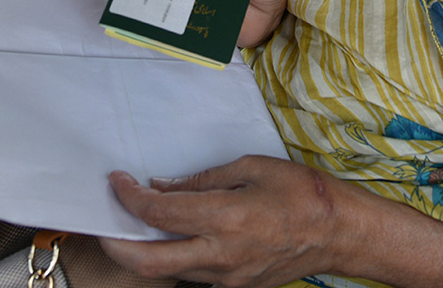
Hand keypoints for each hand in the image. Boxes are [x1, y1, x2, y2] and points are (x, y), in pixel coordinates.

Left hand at [98, 156, 346, 287]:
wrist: (340, 233)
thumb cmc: (302, 192)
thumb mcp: (252, 167)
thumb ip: (204, 179)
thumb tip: (165, 186)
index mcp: (223, 217)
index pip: (157, 213)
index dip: (127, 197)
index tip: (116, 182)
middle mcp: (219, 255)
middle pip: (146, 262)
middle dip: (113, 244)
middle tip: (102, 222)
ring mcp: (226, 279)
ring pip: (167, 274)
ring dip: (143, 253)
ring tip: (135, 228)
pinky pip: (193, 277)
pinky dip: (175, 260)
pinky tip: (174, 240)